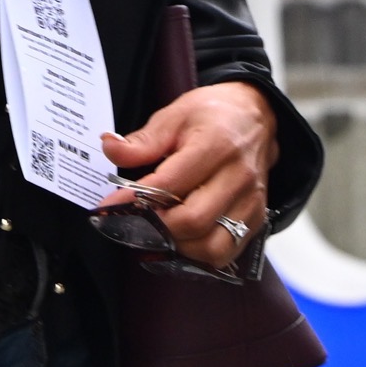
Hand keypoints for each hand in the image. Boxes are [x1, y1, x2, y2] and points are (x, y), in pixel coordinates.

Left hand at [100, 81, 275, 271]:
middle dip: (157, 225)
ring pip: (212, 245)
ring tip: (162, 227)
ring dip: (179, 244)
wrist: (256, 114)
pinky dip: (200, 251)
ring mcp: (251, 201)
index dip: (135, 199)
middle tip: (139, 217)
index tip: (111, 205)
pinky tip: (185, 236)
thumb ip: (142, 141)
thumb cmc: (212, 114)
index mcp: (216, 145)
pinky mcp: (257, 218)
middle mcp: (238, 176)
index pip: (169, 184)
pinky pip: (226, 251)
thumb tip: (109, 147)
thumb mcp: (174, 116)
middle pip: (192, 221)